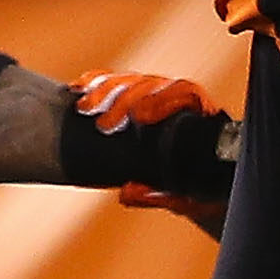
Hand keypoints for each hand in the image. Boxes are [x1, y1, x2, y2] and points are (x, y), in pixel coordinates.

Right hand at [73, 70, 235, 232]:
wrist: (201, 185)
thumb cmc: (197, 190)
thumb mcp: (183, 197)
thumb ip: (159, 194)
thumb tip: (126, 192)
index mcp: (199, 116)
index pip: (183, 92)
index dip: (161, 100)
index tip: (139, 115)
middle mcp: (177, 100)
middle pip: (150, 85)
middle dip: (124, 100)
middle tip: (103, 124)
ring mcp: (155, 97)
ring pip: (131, 82)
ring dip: (105, 90)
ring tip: (83, 106)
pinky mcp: (133, 101)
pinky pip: (116, 84)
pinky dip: (97, 83)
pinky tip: (78, 89)